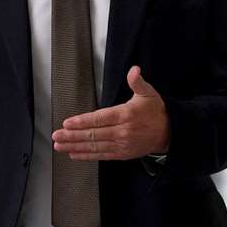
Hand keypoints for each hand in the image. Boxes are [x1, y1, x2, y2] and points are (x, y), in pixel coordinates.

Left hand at [53, 66, 170, 159]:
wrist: (169, 132)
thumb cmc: (155, 111)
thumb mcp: (148, 93)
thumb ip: (137, 82)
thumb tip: (134, 70)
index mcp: (125, 115)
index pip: (99, 118)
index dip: (82, 122)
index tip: (67, 123)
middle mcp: (122, 131)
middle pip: (93, 134)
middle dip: (72, 135)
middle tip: (56, 136)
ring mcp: (121, 144)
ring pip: (95, 146)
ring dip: (75, 146)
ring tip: (60, 145)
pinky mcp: (122, 154)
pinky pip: (101, 155)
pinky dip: (86, 155)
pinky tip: (74, 154)